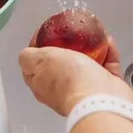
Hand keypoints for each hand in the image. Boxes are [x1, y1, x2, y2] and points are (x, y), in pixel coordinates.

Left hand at [18, 35, 132, 116]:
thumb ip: (29, 57)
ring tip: (91, 34)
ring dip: (89, 48)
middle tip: (70, 33)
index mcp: (41, 85)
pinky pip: (106, 67)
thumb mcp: (41, 60)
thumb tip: (25, 54)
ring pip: (85, 64)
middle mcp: (61, 89)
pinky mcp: (104, 89)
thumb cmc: (69, 80)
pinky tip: (107, 41)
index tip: (45, 33)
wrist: (101, 99)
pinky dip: (107, 53)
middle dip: (66, 47)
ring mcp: (84, 89)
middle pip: (60, 64)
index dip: (37, 47)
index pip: (33, 66)